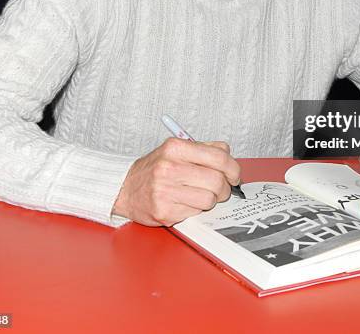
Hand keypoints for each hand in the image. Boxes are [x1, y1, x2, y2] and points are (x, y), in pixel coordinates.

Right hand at [113, 138, 240, 226]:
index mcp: (176, 148)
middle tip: (222, 189)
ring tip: (201, 195)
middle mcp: (170, 167)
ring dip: (211, 200)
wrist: (124, 188)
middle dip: (225, 188)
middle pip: (217, 180)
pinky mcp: (164, 211)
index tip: (234, 175)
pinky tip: (186, 202)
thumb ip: (204, 148)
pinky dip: (196, 208)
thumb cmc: (155, 169)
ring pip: (209, 199)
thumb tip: (229, 156)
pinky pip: (196, 212)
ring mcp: (165, 191)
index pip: (219, 157)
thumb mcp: (176, 149)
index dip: (233, 168)